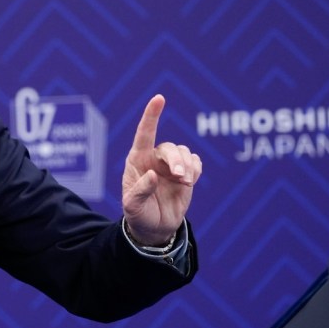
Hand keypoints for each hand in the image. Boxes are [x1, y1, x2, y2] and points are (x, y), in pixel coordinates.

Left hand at [122, 94, 201, 245]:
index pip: (144, 134)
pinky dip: (196, 168)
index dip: (151, 115)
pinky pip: (195, 161)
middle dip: (177, 160)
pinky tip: (189, 181)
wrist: (154, 228)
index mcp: (137, 161)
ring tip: (186, 182)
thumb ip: (140, 191)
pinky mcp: (185, 173)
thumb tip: (152, 174)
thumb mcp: (132, 206)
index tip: (159, 98)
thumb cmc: (138, 215)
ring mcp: (170, 166)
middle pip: (170, 147)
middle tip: (181, 177)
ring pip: (184, 152)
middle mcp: (154, 159)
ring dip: (188, 165)